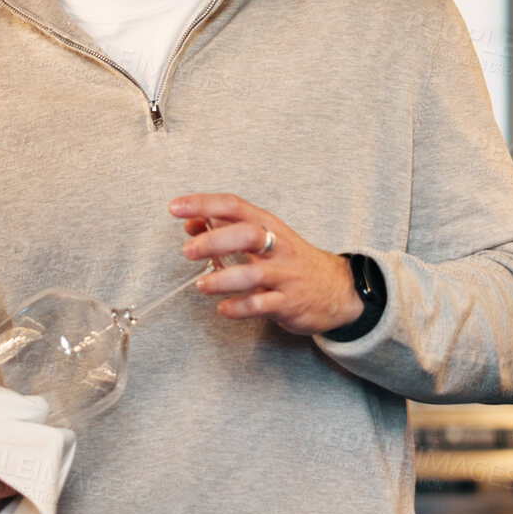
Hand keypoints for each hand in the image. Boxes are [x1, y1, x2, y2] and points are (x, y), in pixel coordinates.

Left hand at [169, 192, 361, 336]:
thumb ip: (224, 230)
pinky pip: (262, 305)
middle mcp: (278, 247)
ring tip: (201, 285)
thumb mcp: (262, 240)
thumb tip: (190, 223)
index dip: (203, 204)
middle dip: (213, 241)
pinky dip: (238, 308)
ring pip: (254, 273)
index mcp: (268, 225)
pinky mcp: (289, 303)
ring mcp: (285, 275)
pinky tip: (223, 309)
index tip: (175, 207)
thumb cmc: (290, 261)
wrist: (337, 290)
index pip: (234, 206)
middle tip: (187, 251)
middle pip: (246, 234)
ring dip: (223, 279)